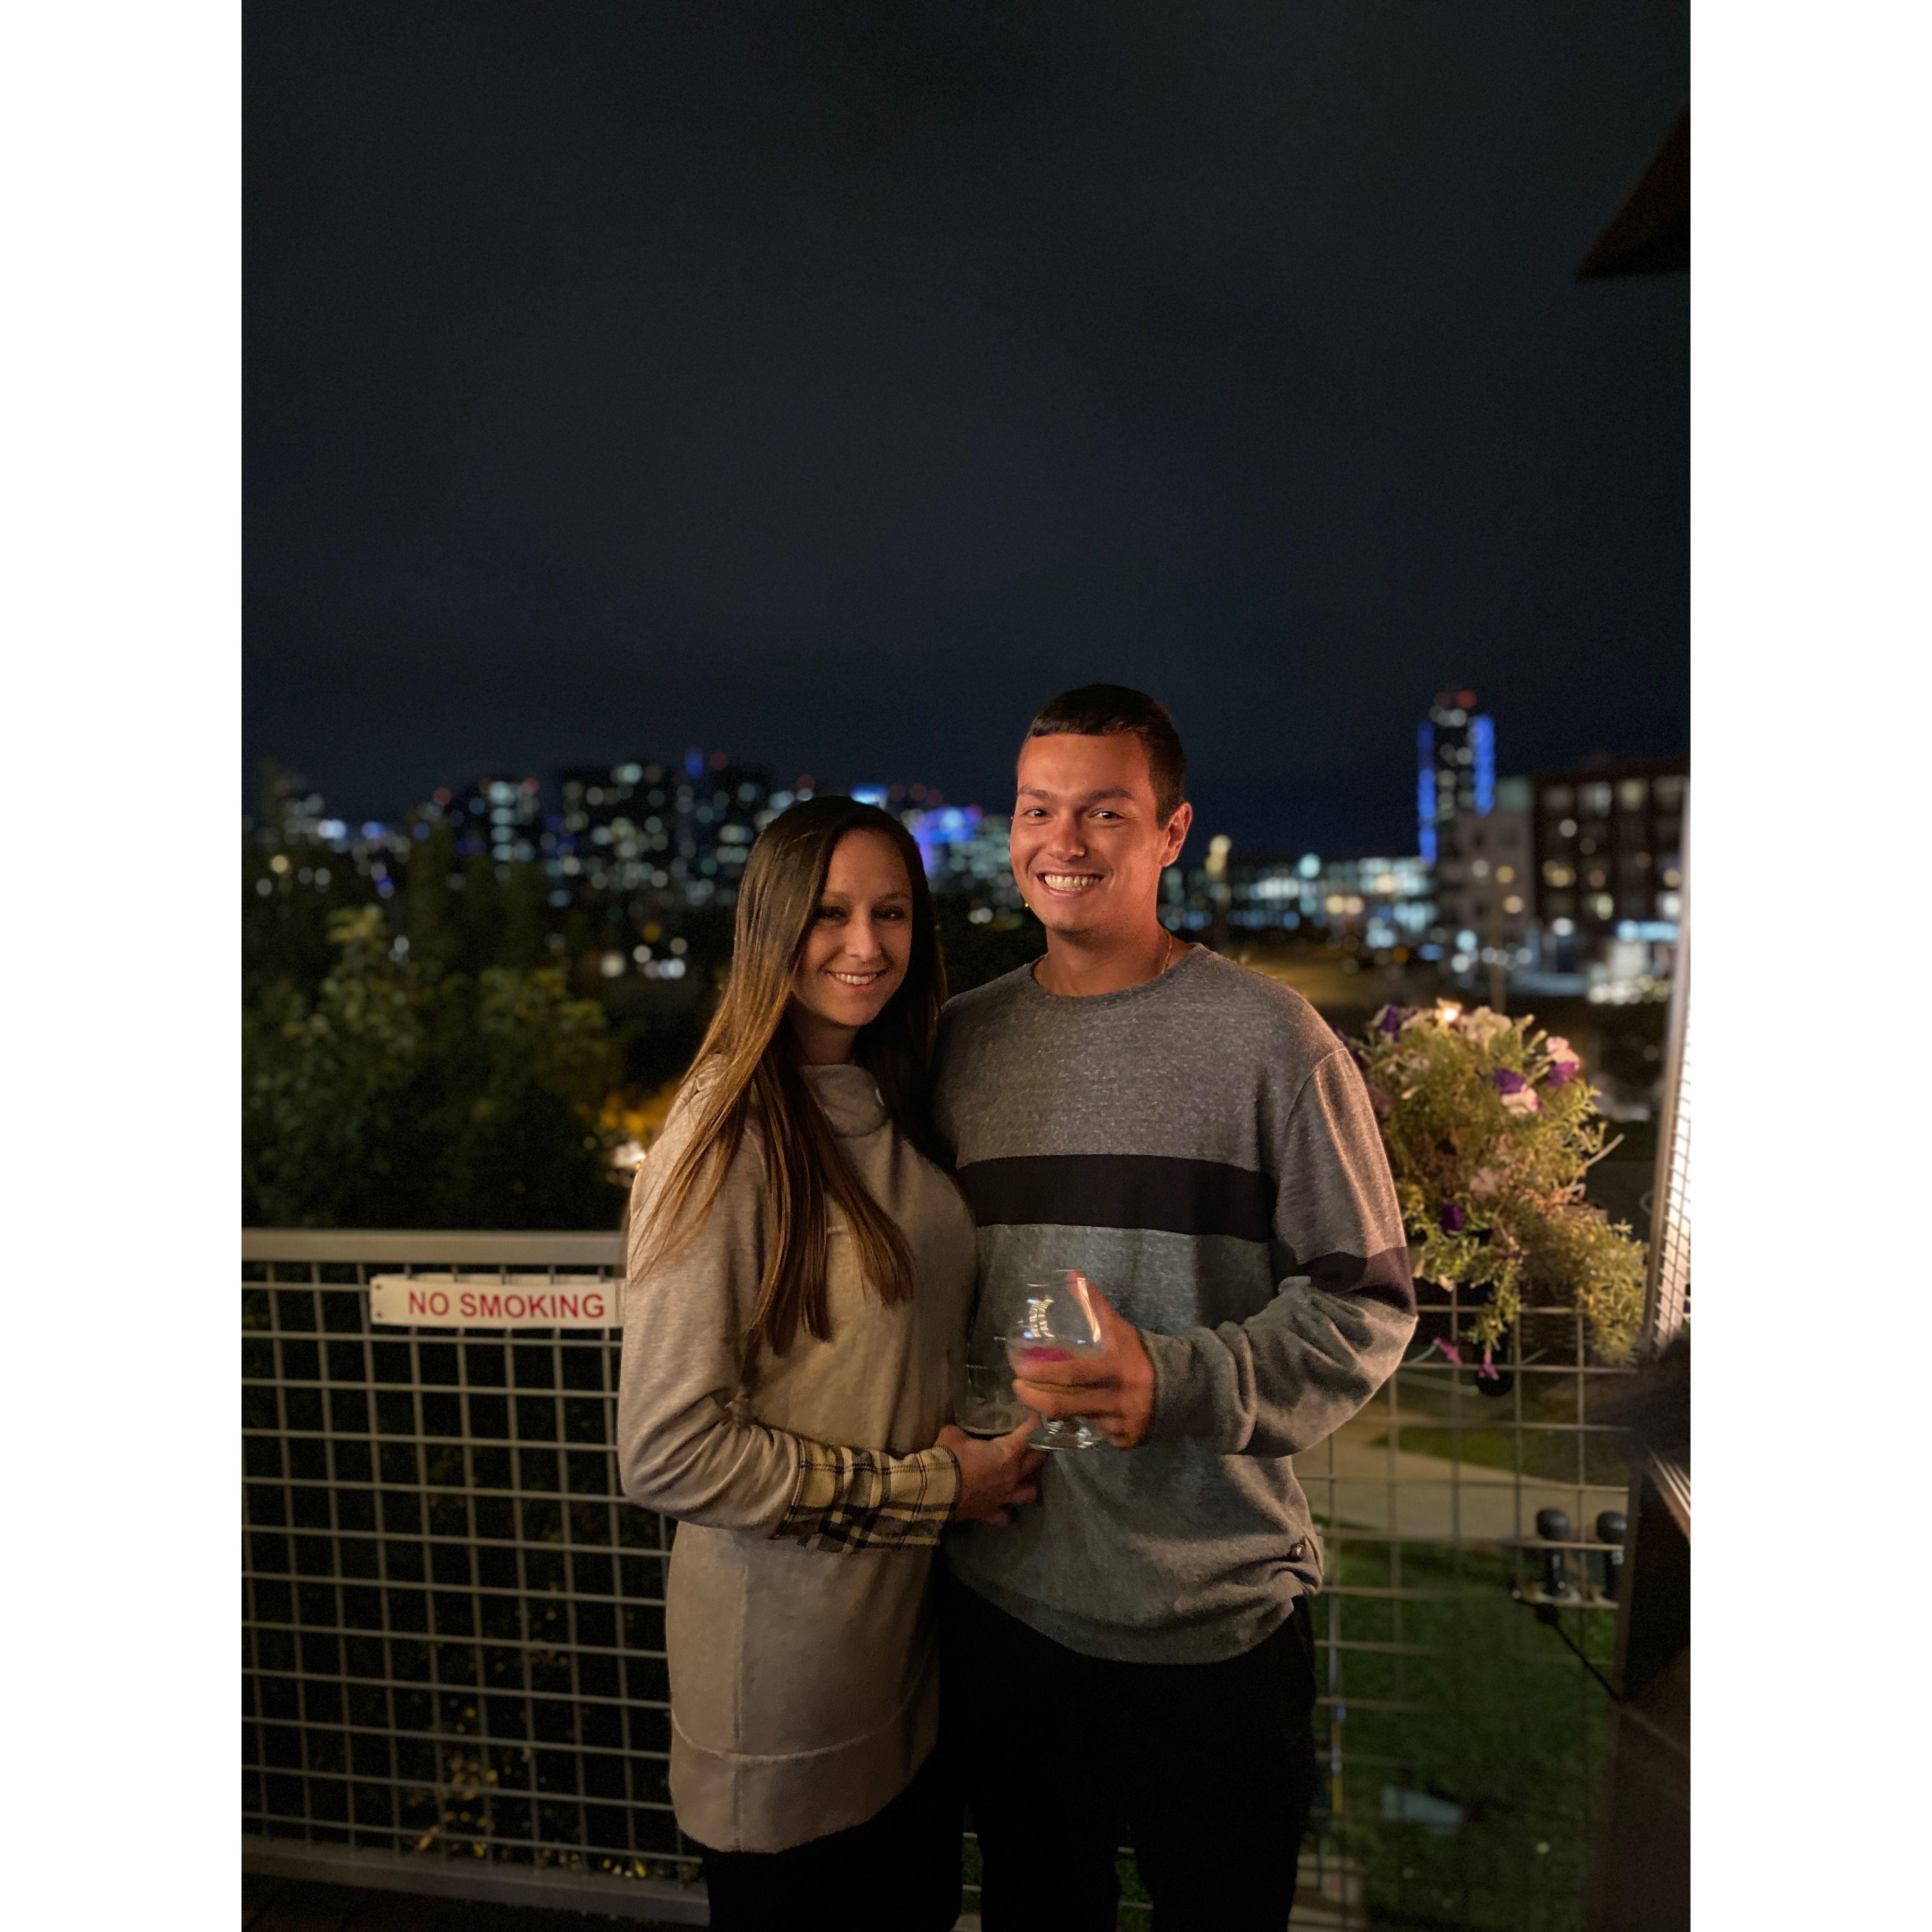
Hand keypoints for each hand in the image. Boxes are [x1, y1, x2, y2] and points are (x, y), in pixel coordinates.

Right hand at [938, 1420, 1045, 1526]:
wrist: (936, 1490)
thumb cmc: (949, 1458)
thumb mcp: (953, 1435)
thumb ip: (962, 1432)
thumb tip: (960, 1434)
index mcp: (1007, 1454)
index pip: (1029, 1435)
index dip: (1035, 1423)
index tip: (1038, 1416)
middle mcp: (1012, 1477)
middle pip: (1036, 1461)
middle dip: (1039, 1448)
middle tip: (1034, 1440)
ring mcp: (1003, 1497)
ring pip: (1030, 1492)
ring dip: (1029, 1483)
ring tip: (1024, 1476)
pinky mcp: (990, 1512)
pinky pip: (1003, 1516)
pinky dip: (1004, 1511)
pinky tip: (1001, 1505)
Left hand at [1009, 1282, 1155, 1448]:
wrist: (1181, 1386)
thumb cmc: (1141, 1355)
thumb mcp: (1119, 1329)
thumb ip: (1095, 1305)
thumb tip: (1074, 1275)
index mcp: (1116, 1369)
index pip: (1073, 1374)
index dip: (1044, 1373)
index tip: (1020, 1370)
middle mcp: (1119, 1399)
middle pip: (1066, 1406)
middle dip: (1035, 1399)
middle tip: (1018, 1389)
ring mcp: (1122, 1424)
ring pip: (1078, 1421)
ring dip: (1063, 1411)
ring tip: (1051, 1398)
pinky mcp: (1127, 1441)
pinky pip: (1098, 1436)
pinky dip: (1089, 1425)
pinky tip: (1091, 1413)